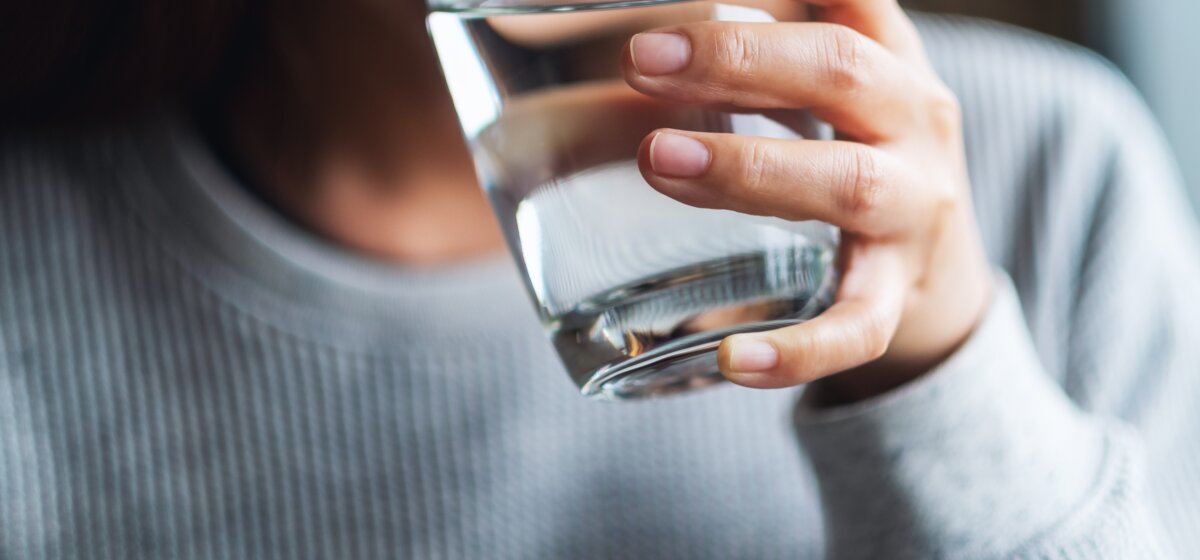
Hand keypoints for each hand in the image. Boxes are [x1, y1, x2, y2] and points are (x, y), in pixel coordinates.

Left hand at [621, 0, 994, 404]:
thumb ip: (773, 53)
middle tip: (641, 59)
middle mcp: (916, 125)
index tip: (679, 6)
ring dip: (750, 170)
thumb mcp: (842, 91)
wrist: (943, 279)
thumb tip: (663, 34)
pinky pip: (857, 326)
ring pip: (849, 185)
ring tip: (657, 159)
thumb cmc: (863, 160)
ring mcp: (914, 213)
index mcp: (892, 62)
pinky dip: (798, 349)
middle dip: (739, 61)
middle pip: (842, 72)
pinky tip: (733, 359)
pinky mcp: (897, 297)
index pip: (849, 2)